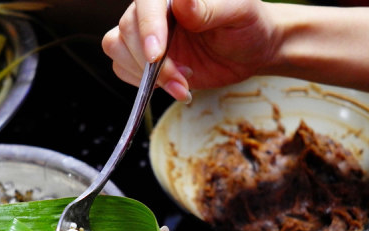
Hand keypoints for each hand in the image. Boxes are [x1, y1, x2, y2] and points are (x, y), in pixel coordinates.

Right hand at [102, 0, 275, 101]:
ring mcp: (146, 34)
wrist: (251, 51)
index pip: (146, 3)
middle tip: (183, 78)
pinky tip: (174, 85)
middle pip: (128, 30)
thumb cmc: (249, 25)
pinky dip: (143, 84)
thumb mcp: (240, 12)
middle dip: (152, 64)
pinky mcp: (143, 58)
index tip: (156, 55)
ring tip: (183, 84)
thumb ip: (210, 7)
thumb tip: (182, 1)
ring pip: (117, 48)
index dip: (147, 28)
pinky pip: (122, 68)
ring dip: (146, 76)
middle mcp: (155, 10)